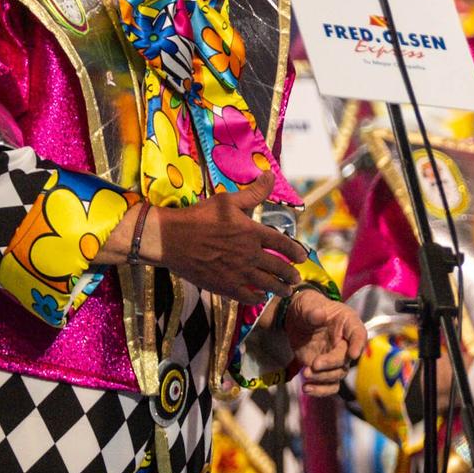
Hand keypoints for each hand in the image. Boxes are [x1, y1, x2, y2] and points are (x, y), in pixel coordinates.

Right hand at [149, 171, 305, 303]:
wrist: (171, 239)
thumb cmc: (198, 217)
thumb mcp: (227, 201)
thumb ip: (252, 192)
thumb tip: (270, 174)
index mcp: (252, 233)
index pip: (282, 244)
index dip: (295, 251)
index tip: (302, 257)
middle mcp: (249, 254)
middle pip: (278, 267)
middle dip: (290, 274)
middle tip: (296, 278)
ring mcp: (237, 272)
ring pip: (266, 284)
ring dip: (280, 289)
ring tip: (286, 291)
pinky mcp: (224, 286)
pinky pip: (246, 295)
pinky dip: (257, 298)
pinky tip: (260, 297)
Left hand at [288, 289, 367, 397]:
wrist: (297, 319)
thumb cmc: (308, 307)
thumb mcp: (308, 305)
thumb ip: (313, 311)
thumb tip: (318, 315)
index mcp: (348, 323)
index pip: (358, 334)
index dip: (358, 344)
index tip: (353, 354)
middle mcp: (346, 343)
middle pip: (346, 359)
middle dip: (331, 364)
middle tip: (313, 365)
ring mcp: (336, 358)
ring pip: (338, 375)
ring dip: (322, 378)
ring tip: (306, 374)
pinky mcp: (325, 370)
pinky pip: (329, 385)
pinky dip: (320, 390)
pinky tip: (307, 389)